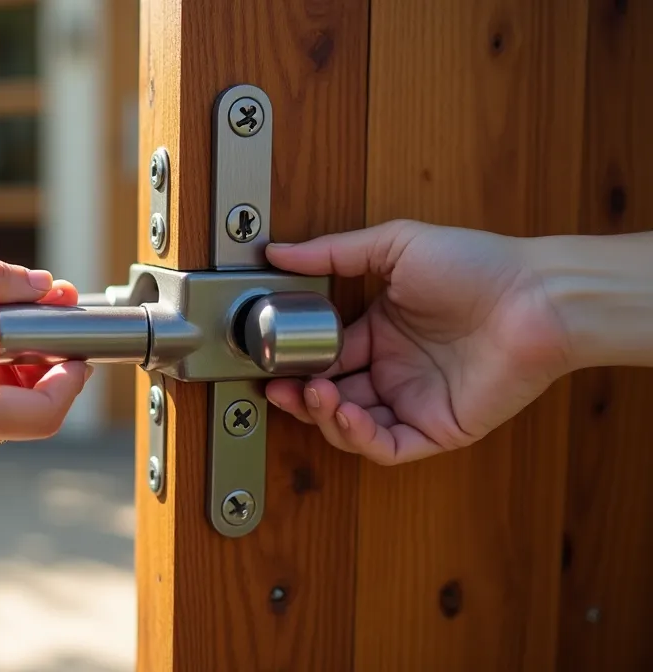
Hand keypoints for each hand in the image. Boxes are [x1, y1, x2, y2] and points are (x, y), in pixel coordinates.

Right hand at [263, 219, 573, 464]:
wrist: (537, 296)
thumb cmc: (479, 265)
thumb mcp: (395, 246)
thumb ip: (332, 253)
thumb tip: (278, 253)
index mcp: (381, 333)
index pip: (324, 357)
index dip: (294, 363)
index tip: (268, 360)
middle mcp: (395, 371)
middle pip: (330, 398)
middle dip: (299, 398)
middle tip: (279, 388)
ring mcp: (415, 402)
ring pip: (351, 428)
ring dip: (324, 417)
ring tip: (314, 394)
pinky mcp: (438, 429)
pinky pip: (387, 446)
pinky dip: (359, 437)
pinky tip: (346, 414)